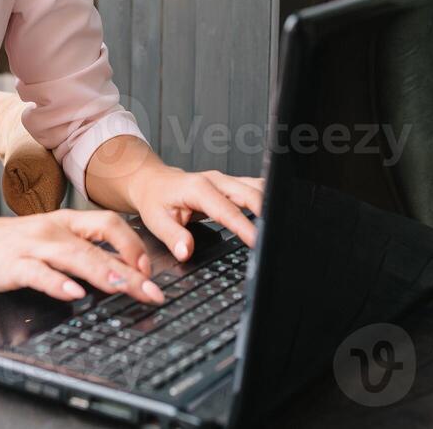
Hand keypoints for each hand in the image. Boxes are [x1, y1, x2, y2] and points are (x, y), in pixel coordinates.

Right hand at [0, 203, 166, 303]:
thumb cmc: (10, 243)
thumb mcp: (50, 237)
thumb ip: (81, 248)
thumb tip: (120, 266)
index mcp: (67, 222)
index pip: (109, 223)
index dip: (133, 243)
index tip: (149, 267)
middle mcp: (54, 231)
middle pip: (100, 245)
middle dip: (131, 269)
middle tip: (153, 291)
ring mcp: (34, 246)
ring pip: (75, 256)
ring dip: (103, 272)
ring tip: (126, 287)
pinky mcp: (13, 265)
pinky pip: (39, 273)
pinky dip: (58, 283)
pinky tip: (74, 294)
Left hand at [128, 166, 264, 261]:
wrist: (153, 181)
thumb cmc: (155, 199)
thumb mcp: (155, 220)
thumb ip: (173, 236)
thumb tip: (186, 252)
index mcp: (199, 188)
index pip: (227, 210)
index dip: (243, 226)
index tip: (257, 241)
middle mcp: (217, 181)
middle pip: (251, 194)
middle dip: (267, 213)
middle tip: (276, 237)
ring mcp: (226, 181)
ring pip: (257, 187)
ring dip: (270, 204)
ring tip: (280, 226)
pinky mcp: (232, 185)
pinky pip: (255, 188)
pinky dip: (267, 200)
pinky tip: (275, 214)